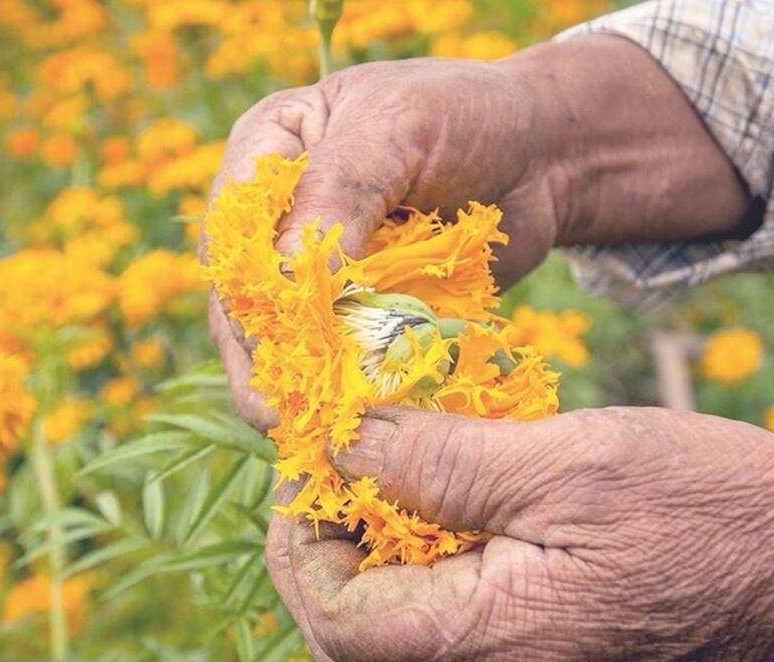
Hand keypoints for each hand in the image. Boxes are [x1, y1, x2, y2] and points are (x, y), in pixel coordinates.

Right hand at [205, 35, 751, 430]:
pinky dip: (340, 387)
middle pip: (243, 295)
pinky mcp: (352, 309)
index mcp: (268, 148)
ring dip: (297, 381)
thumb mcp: (398, 132)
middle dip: (265, 352)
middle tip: (282, 413)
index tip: (276, 339)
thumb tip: (281, 279)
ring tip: (312, 431)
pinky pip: (330, 354)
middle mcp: (277, 212)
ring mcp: (313, 267)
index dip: (244, 286)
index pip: (231, 228)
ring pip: (280, 335)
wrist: (541, 154)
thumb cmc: (466, 118)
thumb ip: (338, 194)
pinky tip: (350, 423)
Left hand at [265, 405, 773, 661]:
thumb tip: (343, 443)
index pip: (337, 619)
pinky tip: (449, 493)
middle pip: (354, 639)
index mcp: (497, 643)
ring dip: (372, 551)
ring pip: (398, 632)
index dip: (301, 536)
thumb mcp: (570, 462)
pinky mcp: (550, 652)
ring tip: (388, 465)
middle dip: (322, 549)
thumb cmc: (713, 509)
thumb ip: (442, 461)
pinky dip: (425, 559)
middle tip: (338, 463)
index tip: (317, 456)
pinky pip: (452, 619)